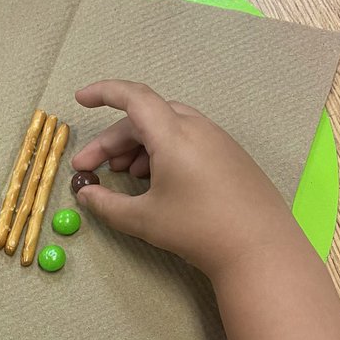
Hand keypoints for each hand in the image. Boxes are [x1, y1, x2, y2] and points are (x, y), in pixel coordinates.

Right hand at [72, 80, 300, 276]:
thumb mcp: (143, 219)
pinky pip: (188, 140)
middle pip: (146, 118)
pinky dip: (164, 152)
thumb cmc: (197, 229)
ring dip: (139, 146)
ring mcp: (217, 140)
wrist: (259, 247)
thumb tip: (85, 194)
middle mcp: (196, 128)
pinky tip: (158, 180)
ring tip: (125, 174)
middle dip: (114, 140)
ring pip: (168, 128)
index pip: (133, 97)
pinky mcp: (230, 155)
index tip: (81, 99)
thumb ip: (106, 204)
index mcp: (173, 134)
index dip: (104, 93)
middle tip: (91, 166)